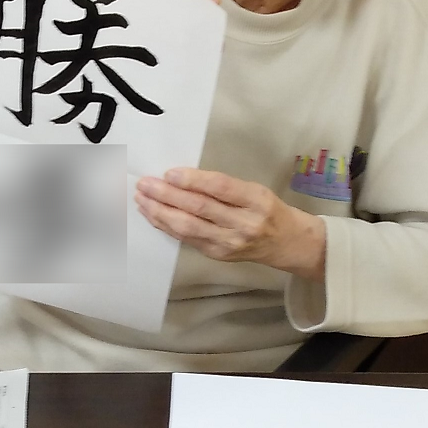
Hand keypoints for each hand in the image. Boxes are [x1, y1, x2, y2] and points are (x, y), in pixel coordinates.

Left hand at [134, 168, 325, 280]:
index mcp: (256, 200)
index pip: (220, 188)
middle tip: (145, 183)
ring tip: (142, 199)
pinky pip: (187, 239)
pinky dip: (167, 226)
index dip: (193, 180)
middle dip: (167, 195)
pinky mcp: (217, 255)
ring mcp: (229, 243)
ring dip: (160, 212)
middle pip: (199, 208)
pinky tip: (153, 215)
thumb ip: (222, 186)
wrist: (285, 243)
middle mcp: (243, 224)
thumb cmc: (267, 209)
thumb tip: (180, 178)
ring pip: (188, 227)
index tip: (169, 172)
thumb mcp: (254, 189)